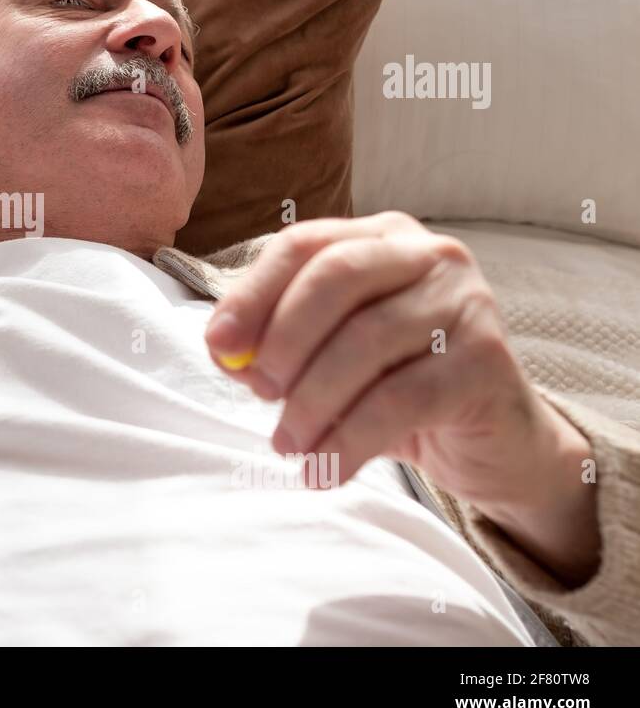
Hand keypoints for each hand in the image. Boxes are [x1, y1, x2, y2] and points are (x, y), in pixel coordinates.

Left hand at [205, 211, 600, 584]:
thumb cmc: (393, 386)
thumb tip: (223, 348)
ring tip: (288, 445)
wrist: (488, 442)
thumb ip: (271, 344)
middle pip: (336, 277)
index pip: (303, 245)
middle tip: (259, 393)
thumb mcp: (325, 359)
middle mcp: (430, 255)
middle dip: (284, 339)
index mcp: (381, 237)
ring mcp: (466, 303)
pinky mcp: (487, 362)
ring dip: (311, 403)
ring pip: (365, 342)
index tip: (219, 344)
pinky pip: (400, 400)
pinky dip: (348, 441)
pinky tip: (324, 470)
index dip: (253, 293)